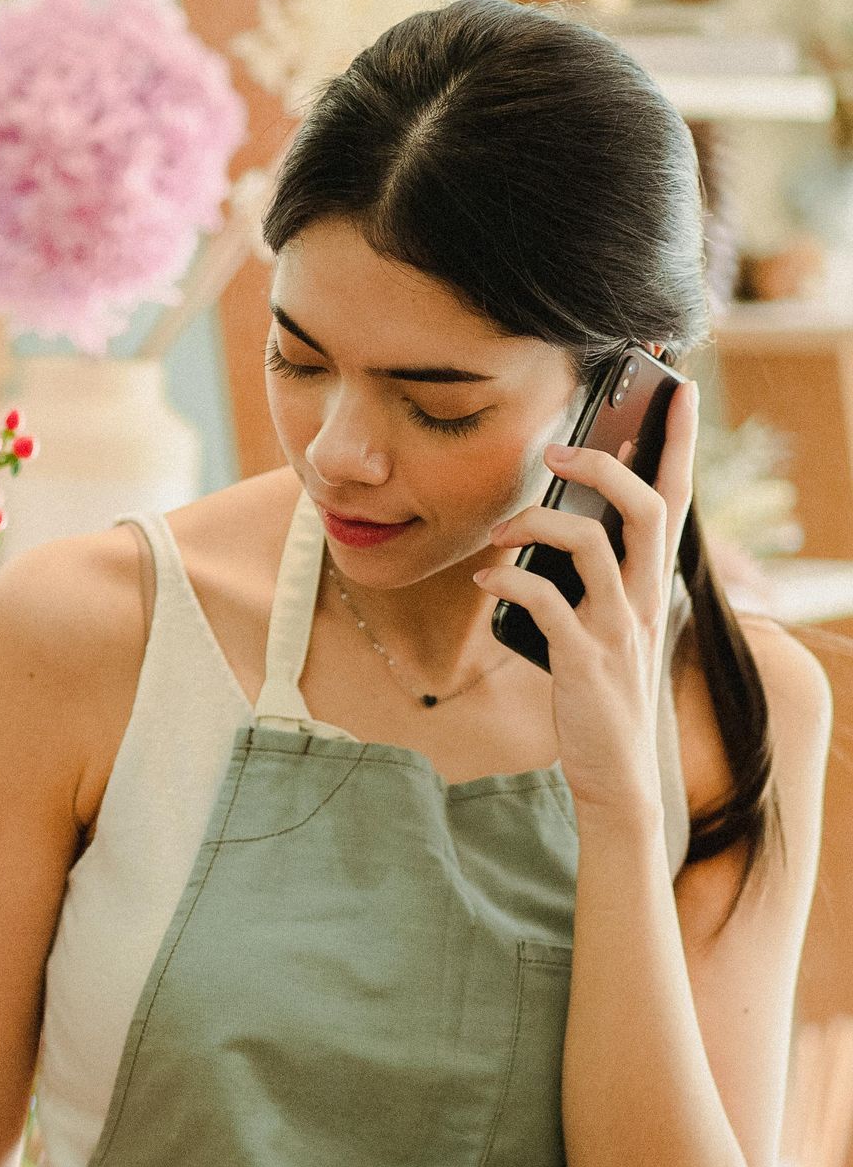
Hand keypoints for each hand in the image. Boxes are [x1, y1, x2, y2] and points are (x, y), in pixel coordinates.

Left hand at [473, 377, 696, 831]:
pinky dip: (510, 582)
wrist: (615, 775)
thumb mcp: (609, 625)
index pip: (677, 499)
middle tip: (559, 451)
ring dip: (542, 524)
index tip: (678, 391)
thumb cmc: (601, 691)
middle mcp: (645, 599)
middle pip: (646, 508)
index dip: (680, 444)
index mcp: (653, 584)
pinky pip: (547, 603)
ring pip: (595, 546)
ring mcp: (618, 630)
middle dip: (606, 466)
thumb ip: (594, 575)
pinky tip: (486, 579)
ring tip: (503, 530)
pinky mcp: (584, 660)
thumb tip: (554, 521)